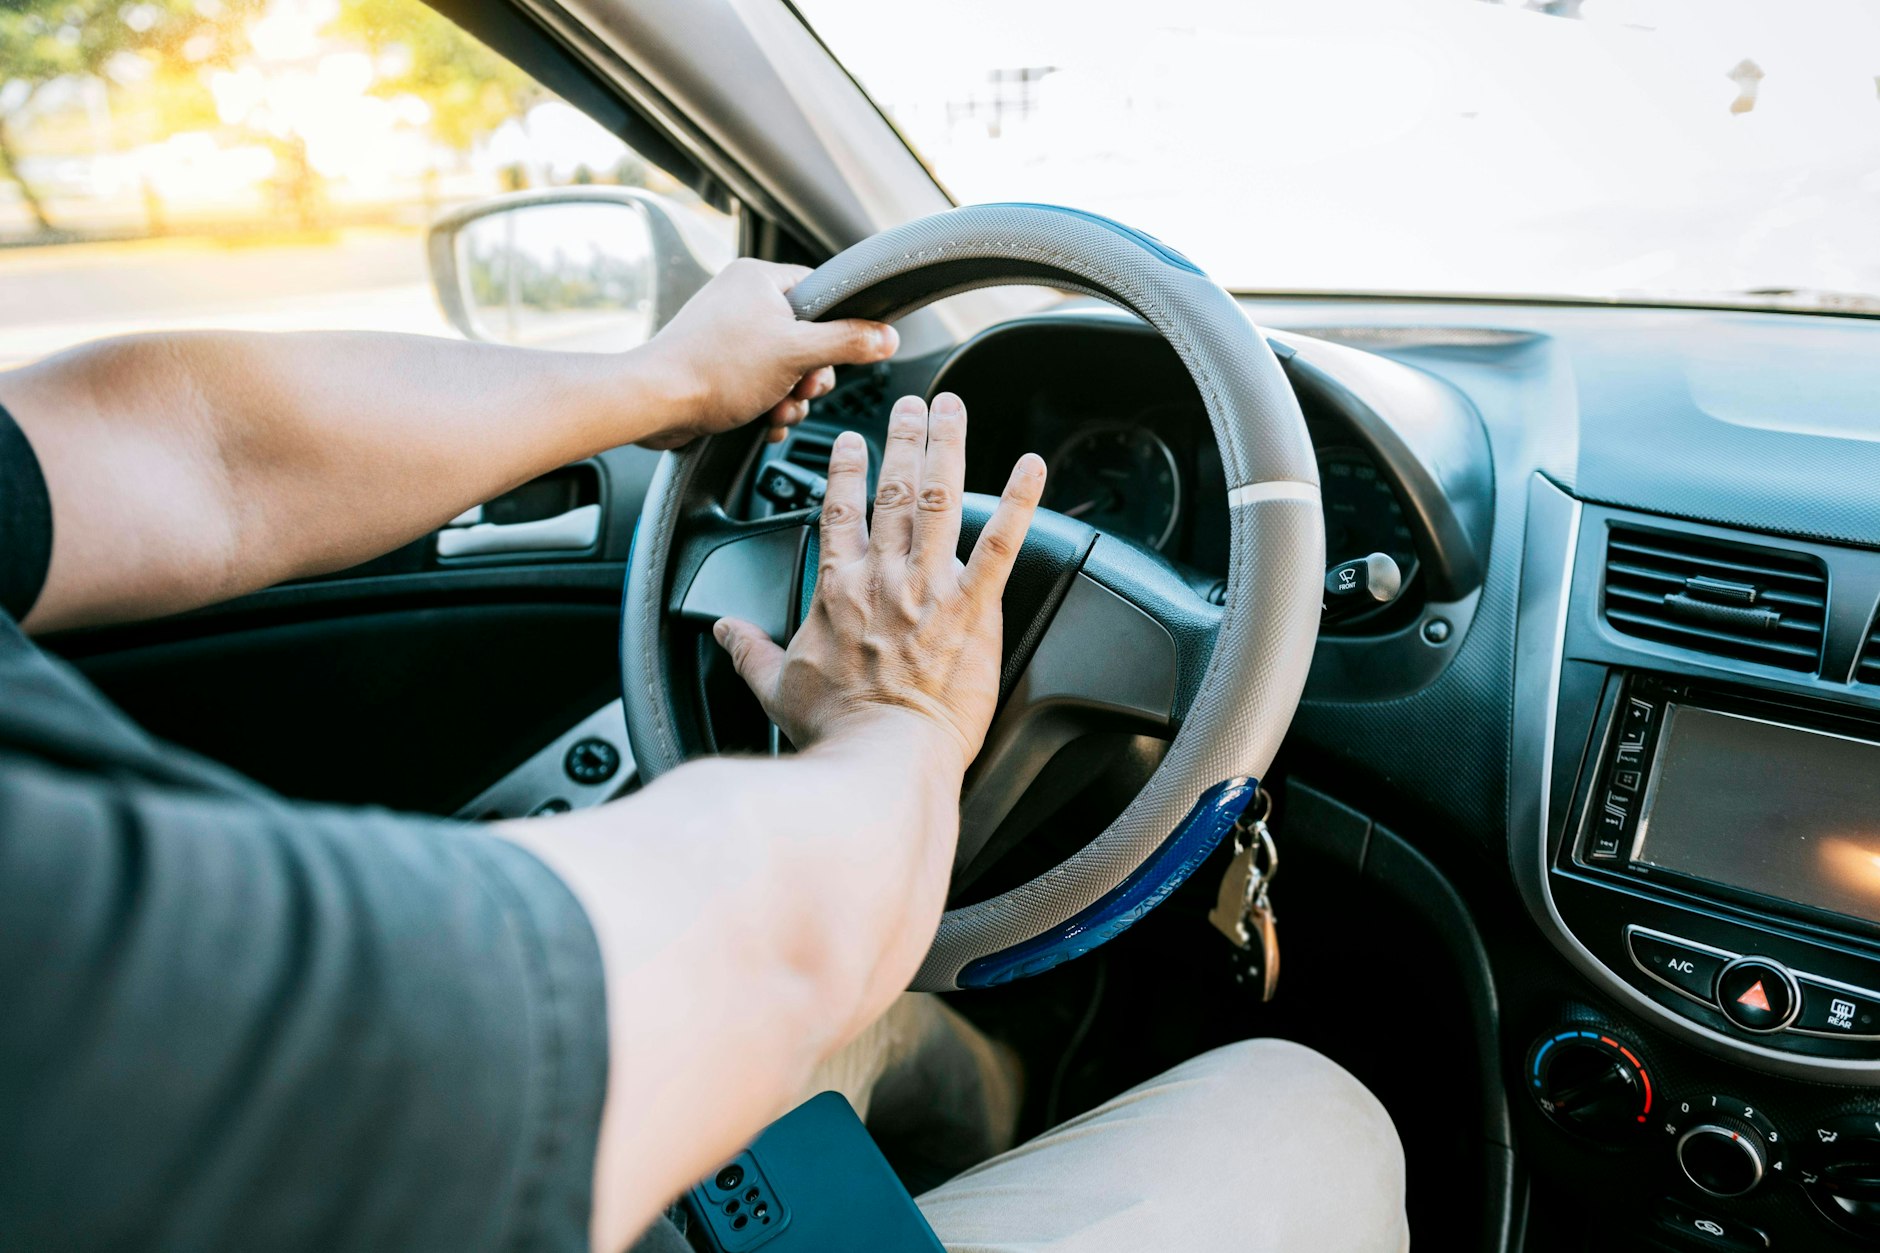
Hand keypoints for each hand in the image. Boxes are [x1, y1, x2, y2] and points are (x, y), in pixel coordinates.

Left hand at [638, 258, 898, 448]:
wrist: (657, 403)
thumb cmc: (716, 369)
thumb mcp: (797, 353)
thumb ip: (848, 342)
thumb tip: (887, 337)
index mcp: (760, 279)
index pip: (821, 292)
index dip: (836, 328)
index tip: (834, 355)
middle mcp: (743, 300)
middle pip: (807, 337)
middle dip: (810, 376)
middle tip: (801, 388)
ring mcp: (728, 334)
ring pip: (785, 367)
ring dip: (790, 398)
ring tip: (776, 409)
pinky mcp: (717, 366)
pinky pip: (760, 384)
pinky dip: (767, 406)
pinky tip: (763, 421)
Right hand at [713, 393, 1045, 770]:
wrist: (881, 757)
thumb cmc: (834, 729)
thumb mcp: (774, 686)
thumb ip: (747, 649)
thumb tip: (723, 631)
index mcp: (837, 590)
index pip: (838, 510)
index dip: (845, 469)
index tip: (852, 440)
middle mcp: (883, 577)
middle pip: (894, 490)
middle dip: (903, 439)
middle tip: (913, 404)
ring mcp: (930, 588)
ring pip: (940, 498)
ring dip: (947, 447)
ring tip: (952, 411)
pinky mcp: (972, 609)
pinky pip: (1001, 544)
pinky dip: (1019, 502)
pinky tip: (1032, 467)